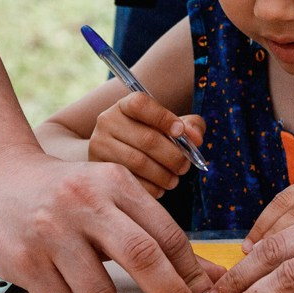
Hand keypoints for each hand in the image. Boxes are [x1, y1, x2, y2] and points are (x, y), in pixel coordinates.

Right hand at [0, 145, 212, 292]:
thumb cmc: (63, 194)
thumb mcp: (109, 196)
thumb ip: (154, 233)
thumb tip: (208, 278)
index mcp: (114, 183)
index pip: (166, 232)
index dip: (191, 270)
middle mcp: (84, 203)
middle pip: (144, 257)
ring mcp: (51, 232)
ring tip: (83, 277)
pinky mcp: (23, 260)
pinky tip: (55, 279)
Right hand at [89, 92, 206, 197]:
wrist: (111, 153)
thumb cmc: (147, 136)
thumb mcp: (167, 125)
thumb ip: (189, 126)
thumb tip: (195, 138)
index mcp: (125, 105)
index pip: (141, 104)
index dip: (164, 118)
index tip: (181, 132)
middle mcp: (108, 121)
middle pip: (146, 139)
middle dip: (173, 156)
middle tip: (185, 166)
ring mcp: (99, 145)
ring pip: (138, 162)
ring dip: (163, 175)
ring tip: (174, 179)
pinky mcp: (98, 168)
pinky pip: (130, 181)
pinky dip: (150, 188)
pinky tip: (159, 187)